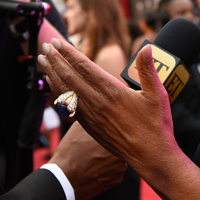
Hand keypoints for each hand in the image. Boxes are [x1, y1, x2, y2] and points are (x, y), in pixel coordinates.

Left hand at [40, 39, 199, 199]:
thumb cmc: (156, 126)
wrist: (150, 157)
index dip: (69, 53)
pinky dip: (58, 93)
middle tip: (45, 46)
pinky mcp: (89, 126)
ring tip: (42, 61)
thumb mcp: (157, 94)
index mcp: (112, 92)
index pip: (84, 67)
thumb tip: (146, 48)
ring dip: (52, 75)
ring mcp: (91, 116)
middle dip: (55, 60)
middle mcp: (98, 103)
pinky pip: (68, 106)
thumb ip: (148, 70)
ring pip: (65, 92)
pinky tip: (53, 86)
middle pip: (70, 77)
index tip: (57, 42)